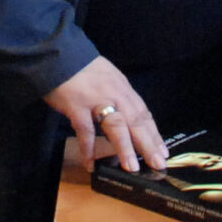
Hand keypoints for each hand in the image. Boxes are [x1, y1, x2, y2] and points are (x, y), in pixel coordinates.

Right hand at [45, 57, 166, 174]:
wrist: (58, 53)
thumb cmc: (82, 69)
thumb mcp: (107, 78)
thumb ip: (117, 97)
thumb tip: (127, 121)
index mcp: (123, 88)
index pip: (143, 113)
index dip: (154, 134)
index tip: (163, 151)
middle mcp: (114, 94)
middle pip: (135, 121)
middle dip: (148, 144)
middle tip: (158, 164)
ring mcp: (96, 100)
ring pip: (115, 126)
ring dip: (125, 148)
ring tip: (132, 168)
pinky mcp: (76, 105)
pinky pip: (85, 130)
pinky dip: (88, 148)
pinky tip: (90, 164)